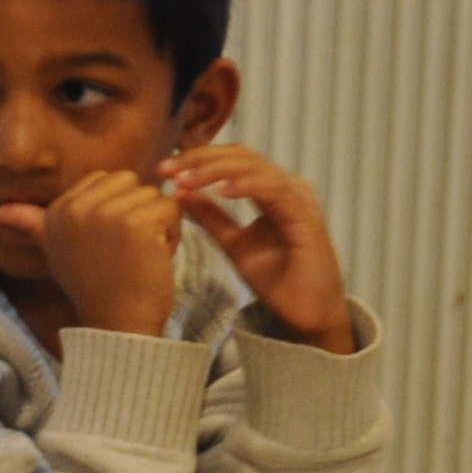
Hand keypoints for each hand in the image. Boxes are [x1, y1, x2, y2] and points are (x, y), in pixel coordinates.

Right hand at [30, 168, 183, 339]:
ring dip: (158, 225)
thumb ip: (32, 225)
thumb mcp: (58, 250)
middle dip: (138, 212)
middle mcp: (76, 208)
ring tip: (139, 255)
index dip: (116, 209)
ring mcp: (107, 213)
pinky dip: (171, 235)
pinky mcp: (137, 222)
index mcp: (58, 210)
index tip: (107, 244)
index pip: (105, 180)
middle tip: (127, 249)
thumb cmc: (97, 287)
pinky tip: (154, 258)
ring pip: (152, 195)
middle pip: (130, 182)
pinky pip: (170, 209)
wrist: (117, 324)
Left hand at [165, 145, 354, 351]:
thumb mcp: (234, 244)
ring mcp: (299, 197)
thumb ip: (211, 218)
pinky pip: (273, 190)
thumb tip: (180, 193)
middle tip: (168, 168)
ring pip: (255, 168)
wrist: (307, 316)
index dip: (198, 160)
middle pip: (242, 157)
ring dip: (216, 170)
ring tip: (186, 179)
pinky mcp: (306, 214)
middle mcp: (288, 187)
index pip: (233, 162)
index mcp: (273, 191)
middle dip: (201, 159)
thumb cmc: (279, 282)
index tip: (164, 170)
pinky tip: (219, 190)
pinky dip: (245, 186)